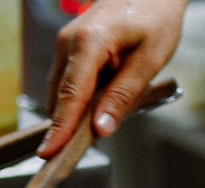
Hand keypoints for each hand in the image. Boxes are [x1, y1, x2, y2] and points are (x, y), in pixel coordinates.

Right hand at [38, 0, 187, 157]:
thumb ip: (124, 96)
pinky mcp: (69, 48)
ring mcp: (66, 43)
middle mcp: (69, 41)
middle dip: (67, 125)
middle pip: (60, 96)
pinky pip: (68, 81)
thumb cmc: (156, 18)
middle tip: (78, 151)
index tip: (49, 153)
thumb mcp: (149, 60)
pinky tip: (102, 101)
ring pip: (62, 91)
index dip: (59, 128)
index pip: (70, 95)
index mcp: (89, 41)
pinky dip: (80, 98)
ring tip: (103, 118)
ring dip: (76, 111)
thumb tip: (101, 128)